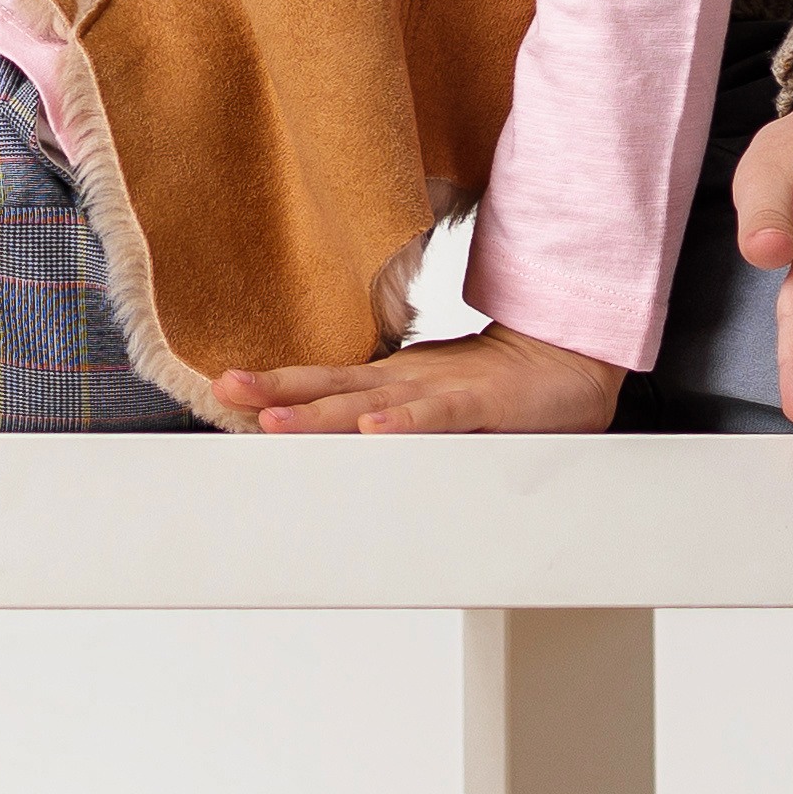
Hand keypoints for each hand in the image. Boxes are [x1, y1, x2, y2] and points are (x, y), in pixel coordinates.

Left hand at [216, 323, 625, 436]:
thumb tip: (337, 434)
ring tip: (274, 419)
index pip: (322, 384)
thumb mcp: (431, 403)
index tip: (224, 388)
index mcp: (391, 382)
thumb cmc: (497, 386)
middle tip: (226, 392)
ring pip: (371, 403)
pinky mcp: (480, 406)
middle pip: (330, 389)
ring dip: (321, 412)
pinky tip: (374, 430)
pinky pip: (438, 417)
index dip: (275, 386)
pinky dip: (404, 423)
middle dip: (276, 393)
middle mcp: (405, 383)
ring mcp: (440, 391)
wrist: (568, 359)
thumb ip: (389, 416)